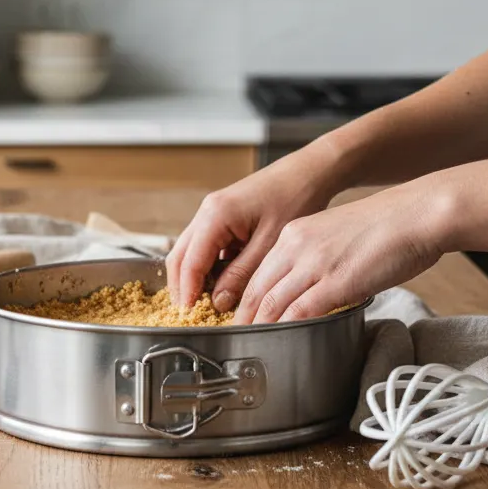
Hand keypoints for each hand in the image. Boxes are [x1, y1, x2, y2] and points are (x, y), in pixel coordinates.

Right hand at [166, 147, 340, 310]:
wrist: (308, 173)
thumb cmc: (294, 199)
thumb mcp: (269, 244)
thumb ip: (241, 275)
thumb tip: (218, 302)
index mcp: (215, 215)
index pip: (190, 262)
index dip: (187, 292)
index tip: (188, 315)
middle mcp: (207, 211)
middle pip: (180, 257)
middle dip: (182, 287)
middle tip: (190, 314)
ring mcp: (212, 213)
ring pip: (189, 252)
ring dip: (193, 278)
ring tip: (204, 304)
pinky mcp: (221, 217)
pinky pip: (204, 246)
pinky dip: (206, 267)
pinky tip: (219, 284)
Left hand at [233, 183, 449, 323]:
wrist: (418, 214)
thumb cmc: (387, 227)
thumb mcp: (336, 237)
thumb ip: (317, 259)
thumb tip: (311, 287)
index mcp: (294, 234)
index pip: (257, 273)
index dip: (244, 300)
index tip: (240, 318)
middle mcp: (296, 246)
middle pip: (256, 289)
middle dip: (243, 318)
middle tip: (237, 339)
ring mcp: (314, 263)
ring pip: (271, 302)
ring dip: (260, 328)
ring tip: (254, 347)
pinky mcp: (335, 281)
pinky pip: (300, 311)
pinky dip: (286, 329)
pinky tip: (282, 342)